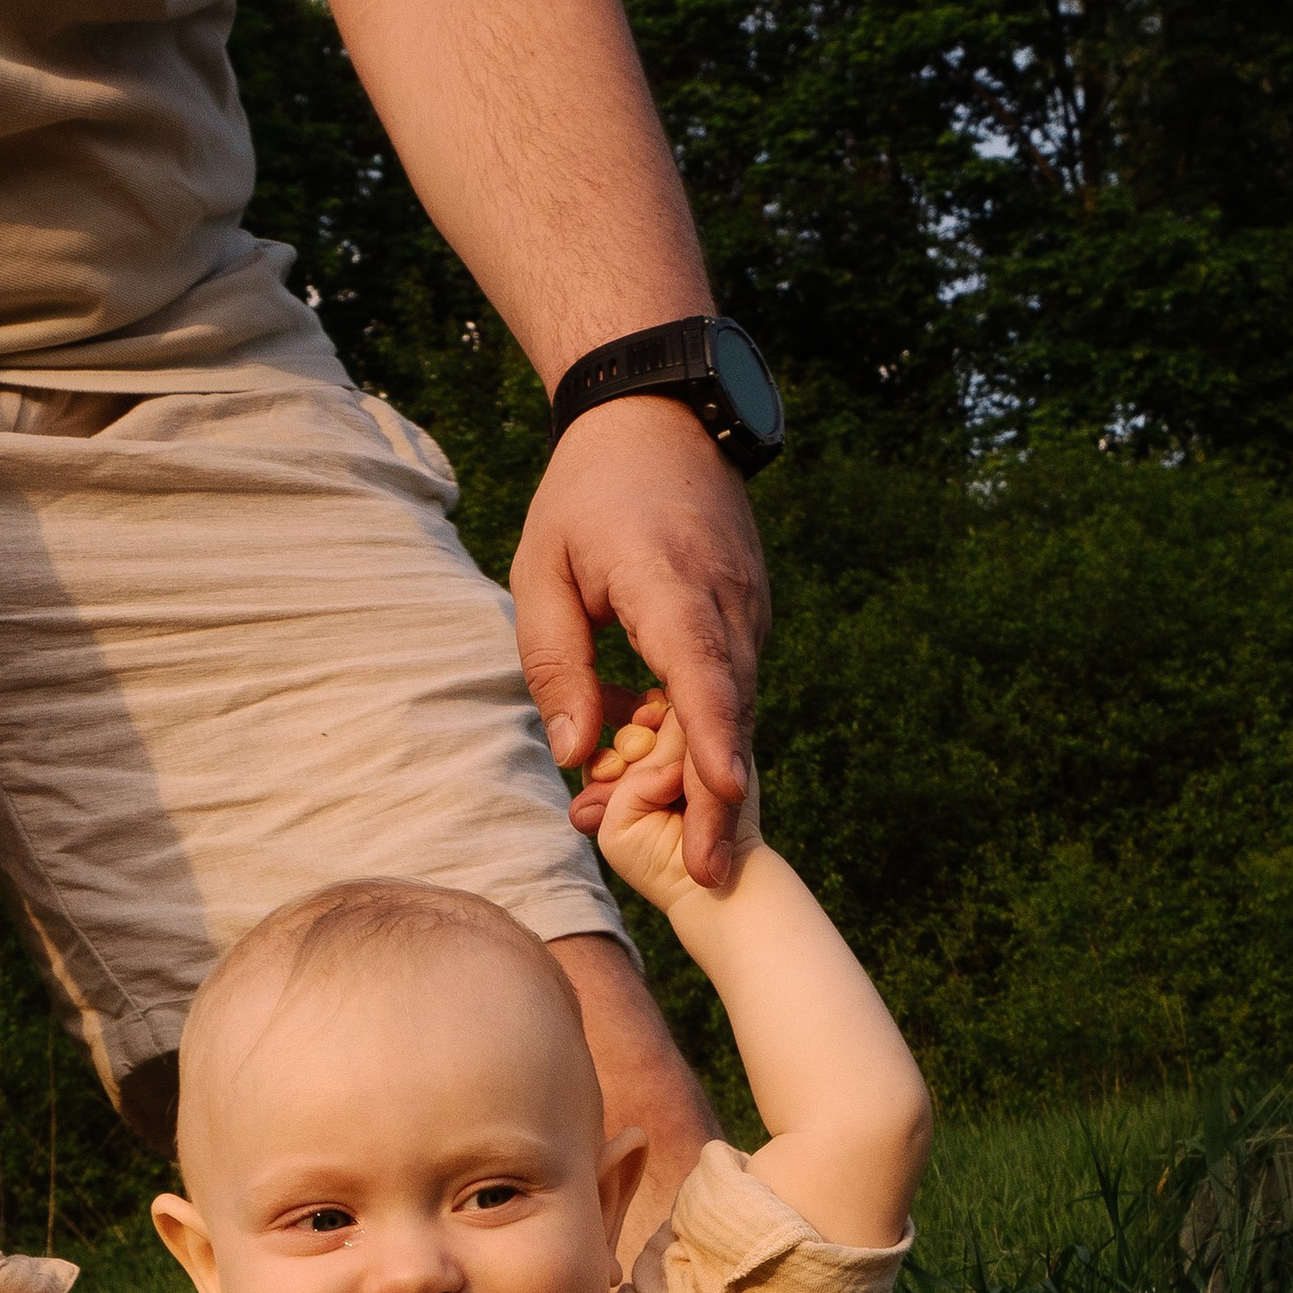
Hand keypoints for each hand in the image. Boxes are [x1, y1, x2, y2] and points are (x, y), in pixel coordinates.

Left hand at [510, 399, 769, 891]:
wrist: (657, 418)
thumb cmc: (585, 496)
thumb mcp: (542, 574)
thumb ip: (557, 667)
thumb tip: (575, 756)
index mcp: (671, 585)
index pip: (703, 676)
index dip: (714, 742)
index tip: (727, 798)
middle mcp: (728, 602)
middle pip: (731, 714)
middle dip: (718, 799)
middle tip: (704, 875)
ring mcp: (749, 608)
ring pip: (734, 708)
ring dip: (702, 771)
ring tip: (660, 830)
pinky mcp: (750, 616)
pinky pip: (729, 686)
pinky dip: (702, 730)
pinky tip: (656, 757)